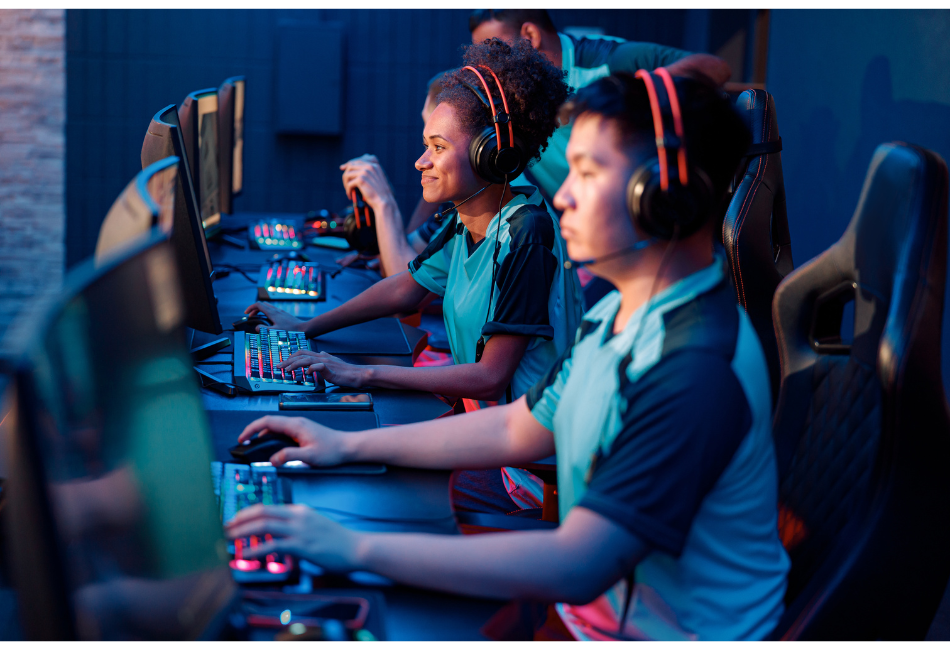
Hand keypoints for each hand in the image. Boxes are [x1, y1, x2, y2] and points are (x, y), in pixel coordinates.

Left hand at [225, 504, 360, 572]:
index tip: (235, 520)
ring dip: (242, 532)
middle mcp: (298, 516)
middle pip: (262, 512)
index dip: (248, 513)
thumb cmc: (337, 540)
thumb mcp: (315, 526)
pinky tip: (244, 554)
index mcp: (300, 510)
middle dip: (240, 519)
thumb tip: (279, 536)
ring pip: (264, 526)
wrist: (356, 547)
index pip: (268, 507)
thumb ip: (296, 527)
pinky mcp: (302, 545)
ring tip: (228, 539)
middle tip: (225, 527)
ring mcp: (300, 530)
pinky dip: (255, 549)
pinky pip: (273, 545)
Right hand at [237, 414, 350, 465]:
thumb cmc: (333, 450)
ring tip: (254, 446)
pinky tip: (271, 447)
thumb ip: (289, 456)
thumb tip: (273, 459)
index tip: (243, 438)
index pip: (267, 421)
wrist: (348, 447)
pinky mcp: (302, 432)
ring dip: (263, 435)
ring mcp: (299, 426)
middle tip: (244, 443)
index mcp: (296, 425)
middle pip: (269, 423)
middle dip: (254, 431)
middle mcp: (296, 423)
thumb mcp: (309, 456)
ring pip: (275, 427)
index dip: (252, 429)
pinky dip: (272, 438)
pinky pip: (282, 432)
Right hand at [244, 302, 302, 331]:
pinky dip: (267, 313)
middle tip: (251, 317)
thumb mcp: (275, 331)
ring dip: (261, 311)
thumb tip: (256, 327)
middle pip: (262, 305)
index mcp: (272, 313)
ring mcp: (281, 312)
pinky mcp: (285, 315)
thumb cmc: (290, 331)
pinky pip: (273, 311)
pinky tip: (269, 321)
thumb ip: (264, 329)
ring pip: (268, 307)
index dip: (250, 308)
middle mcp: (276, 310)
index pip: (258, 305)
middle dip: (254, 310)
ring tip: (258, 319)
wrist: (305, 328)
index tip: (246, 313)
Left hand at [280, 350, 367, 387]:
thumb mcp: (333, 362)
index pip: (303, 352)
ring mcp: (325, 362)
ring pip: (306, 360)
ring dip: (294, 365)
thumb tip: (321, 352)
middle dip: (288, 360)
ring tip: (286, 370)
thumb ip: (325, 358)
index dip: (291, 357)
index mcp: (321, 356)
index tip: (283, 363)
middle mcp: (321, 357)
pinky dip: (310, 369)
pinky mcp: (329, 369)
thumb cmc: (345, 371)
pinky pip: (317, 367)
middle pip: (301, 355)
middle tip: (279, 367)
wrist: (356, 374)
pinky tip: (306, 374)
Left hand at [340, 154, 395, 212]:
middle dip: (346, 175)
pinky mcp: (361, 180)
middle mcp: (370, 166)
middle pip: (351, 165)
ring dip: (346, 184)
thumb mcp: (375, 180)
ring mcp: (365, 172)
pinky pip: (349, 184)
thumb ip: (368, 173)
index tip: (342, 168)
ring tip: (348, 191)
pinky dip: (348, 190)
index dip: (348, 164)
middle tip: (346, 185)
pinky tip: (350, 195)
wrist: (384, 202)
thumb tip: (353, 171)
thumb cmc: (380, 194)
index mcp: (374, 166)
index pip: (358, 161)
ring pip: (347, 174)